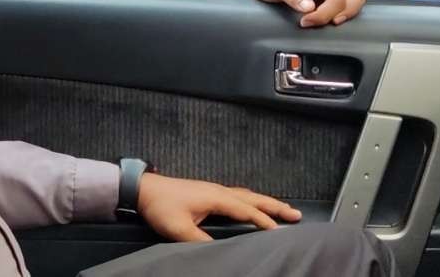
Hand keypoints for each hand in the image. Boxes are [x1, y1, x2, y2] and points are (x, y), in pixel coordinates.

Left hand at [137, 173, 300, 242]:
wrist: (143, 189)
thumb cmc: (161, 207)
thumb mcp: (180, 229)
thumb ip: (201, 241)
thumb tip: (220, 251)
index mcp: (216, 197)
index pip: (247, 210)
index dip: (264, 221)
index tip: (281, 231)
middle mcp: (219, 191)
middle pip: (254, 198)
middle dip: (275, 206)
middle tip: (296, 214)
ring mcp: (214, 189)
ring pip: (247, 195)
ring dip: (266, 202)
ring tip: (282, 209)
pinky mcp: (208, 192)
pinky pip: (238, 195)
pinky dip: (252, 200)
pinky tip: (252, 204)